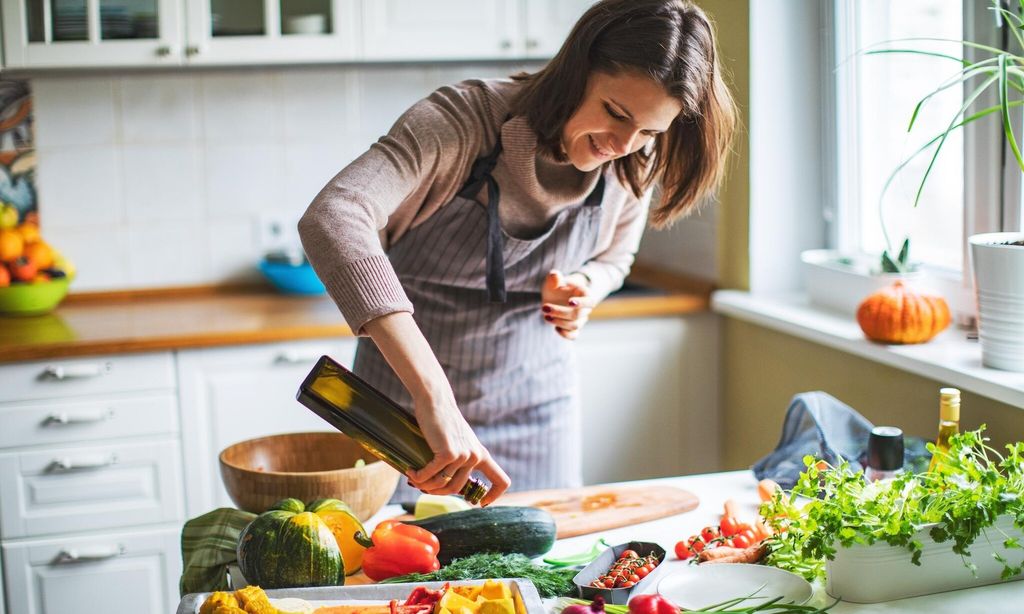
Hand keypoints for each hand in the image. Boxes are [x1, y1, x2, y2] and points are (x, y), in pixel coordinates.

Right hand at [362, 311, 510, 505]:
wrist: (436, 401)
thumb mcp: (456, 441)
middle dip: (437, 492)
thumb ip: (457, 459)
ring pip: (443, 484)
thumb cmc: (442, 422)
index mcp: (481, 455)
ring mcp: (464, 455)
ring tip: (414, 479)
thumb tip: (443, 484)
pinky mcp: (449, 453)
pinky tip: (410, 471)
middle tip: (422, 486)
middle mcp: (475, 456)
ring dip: (425, 486)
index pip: (501, 481)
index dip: (493, 496)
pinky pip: (432, 475)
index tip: (480, 504)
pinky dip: (419, 477)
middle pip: (457, 489)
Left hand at [541, 270, 595, 339]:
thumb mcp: (553, 280)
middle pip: (579, 315)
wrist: (554, 296)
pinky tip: (555, 328)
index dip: (582, 303)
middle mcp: (585, 308)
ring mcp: (580, 319)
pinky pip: (573, 335)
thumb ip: (554, 278)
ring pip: (575, 325)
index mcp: (584, 294)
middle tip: (544, 307)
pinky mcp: (573, 328)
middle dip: (561, 312)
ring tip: (546, 316)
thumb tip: (555, 275)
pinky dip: (565, 334)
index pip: (590, 301)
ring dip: (560, 322)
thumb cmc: (556, 286)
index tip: (570, 302)